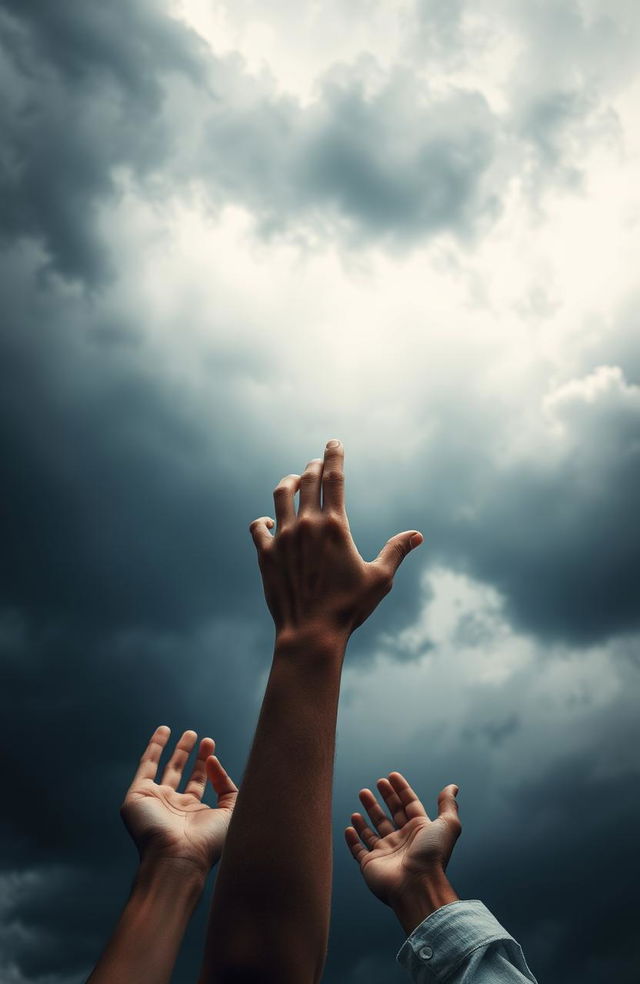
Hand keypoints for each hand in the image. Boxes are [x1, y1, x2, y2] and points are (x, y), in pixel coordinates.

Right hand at [120, 726, 237, 876]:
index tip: (210, 745)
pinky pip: (146, 766)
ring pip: (164, 769)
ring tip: (187, 732)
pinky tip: (163, 732)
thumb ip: (227, 785)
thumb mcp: (230, 812)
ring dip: (175, 750)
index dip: (206, 765)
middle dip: (191, 755)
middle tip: (199, 736)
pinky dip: (153, 748)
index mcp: (193, 814)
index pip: (199, 783)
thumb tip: (213, 760)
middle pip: (181, 774)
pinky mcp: (138, 795)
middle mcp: (173, 807)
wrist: (178, 857)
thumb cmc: (207, 842)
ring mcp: (155, 800)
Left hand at [249, 440, 423, 642]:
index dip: (334, 455)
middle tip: (316, 462)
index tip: (334, 442)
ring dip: (288, 483)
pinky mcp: (266, 555)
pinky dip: (263, 521)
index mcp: (334, 526)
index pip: (334, 478)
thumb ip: (396, 551)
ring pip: (280, 496)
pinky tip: (268, 522)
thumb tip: (417, 535)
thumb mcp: (379, 579)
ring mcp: (283, 538)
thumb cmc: (348, 608)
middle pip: (307, 481)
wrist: (310, 633)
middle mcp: (306, 525)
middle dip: (313, 466)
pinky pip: (258, 528)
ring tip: (293, 480)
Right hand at [345, 772, 460, 909]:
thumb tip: (453, 787)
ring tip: (362, 796)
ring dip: (367, 813)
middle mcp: (402, 841)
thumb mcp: (447, 825)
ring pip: (373, 829)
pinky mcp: (370, 864)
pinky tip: (349, 827)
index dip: (401, 790)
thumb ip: (448, 805)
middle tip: (375, 783)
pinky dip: (353, 839)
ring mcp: (385, 853)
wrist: (417, 886)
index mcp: (418, 830)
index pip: (408, 805)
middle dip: (383, 798)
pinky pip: (358, 850)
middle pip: (390, 814)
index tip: (391, 776)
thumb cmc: (432, 855)